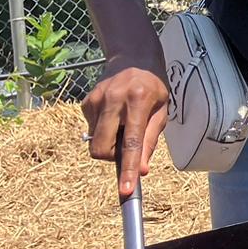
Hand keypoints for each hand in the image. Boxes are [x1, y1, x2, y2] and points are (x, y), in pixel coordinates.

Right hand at [82, 64, 169, 196]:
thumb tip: (140, 170)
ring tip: (123, 123)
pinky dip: (103, 130)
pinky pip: (91, 131)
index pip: (132, 143)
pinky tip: (114, 115)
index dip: (128, 168)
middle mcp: (114, 100)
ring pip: (95, 142)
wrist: (133, 58)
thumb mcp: (161, 112)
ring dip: (109, 142)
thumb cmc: (153, 88)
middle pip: (102, 148)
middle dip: (112, 158)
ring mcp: (96, 100)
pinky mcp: (86, 102)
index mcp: (138, 101)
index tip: (125, 189)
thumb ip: (150, 141)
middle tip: (126, 146)